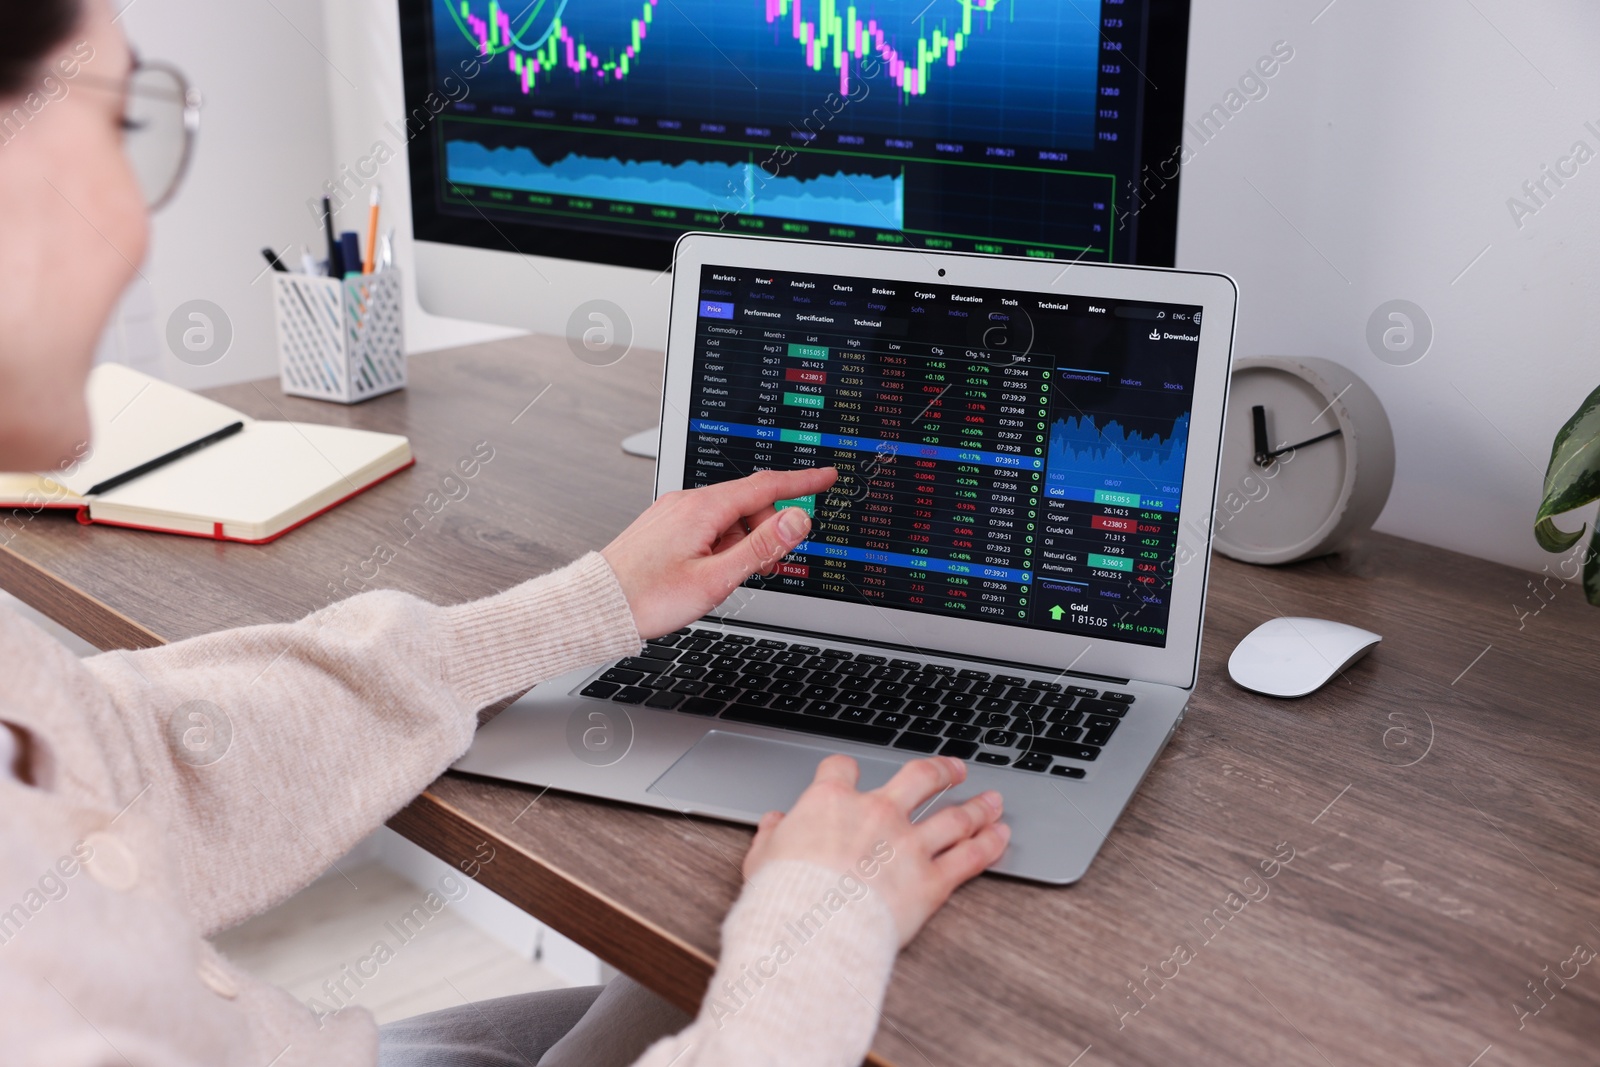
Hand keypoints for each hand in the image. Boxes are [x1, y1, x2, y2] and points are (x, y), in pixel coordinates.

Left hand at [601, 467, 837, 637]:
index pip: (765, 486)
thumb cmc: (648, 598)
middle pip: (748, 504)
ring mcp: (673, 513)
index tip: (826, 477)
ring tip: (729, 579)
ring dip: (743, 543)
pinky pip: (708, 526)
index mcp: (702, 509)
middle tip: (770, 569)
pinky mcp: (665, 527)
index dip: (801, 483)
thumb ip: (761, 548)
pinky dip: (722, 544)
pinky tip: (712, 572)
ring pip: (728, 518)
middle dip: (768, 531)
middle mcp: (686, 502)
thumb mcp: (715, 579)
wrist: (598, 607)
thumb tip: (796, 520)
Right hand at [742, 755, 1008, 946]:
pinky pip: (969, 857)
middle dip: (941, 770)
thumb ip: (771, 836)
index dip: (845, 768)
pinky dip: (989, 845)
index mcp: (831, 803)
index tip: (849, 771)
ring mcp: (907, 845)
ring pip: (954, 815)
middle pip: (919, 777)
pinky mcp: (930, 881)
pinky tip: (1001, 836)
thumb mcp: (762, 861)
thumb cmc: (784, 898)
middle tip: (955, 767)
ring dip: (978, 805)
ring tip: (993, 800)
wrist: (811, 932)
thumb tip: (774, 824)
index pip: (841, 768)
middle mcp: (876, 814)